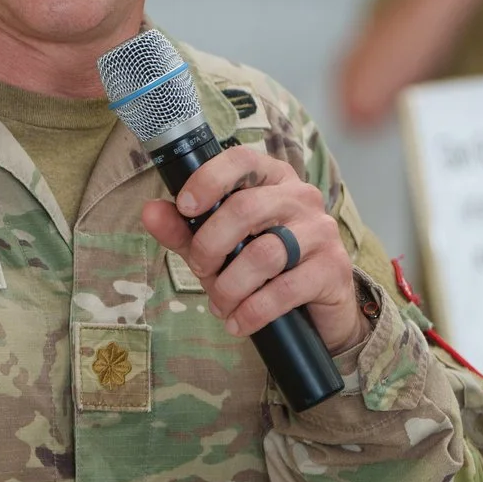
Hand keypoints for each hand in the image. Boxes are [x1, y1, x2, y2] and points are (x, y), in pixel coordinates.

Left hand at [138, 147, 365, 350]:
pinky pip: (285, 289)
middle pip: (246, 208)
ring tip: (220, 304)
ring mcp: (321, 231)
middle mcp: (301, 197)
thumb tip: (149, 212)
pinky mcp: (333, 269)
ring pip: (264, 253)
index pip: (241, 159)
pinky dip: (253, 311)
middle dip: (210, 246)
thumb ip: (184, 229)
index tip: (184, 207)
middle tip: (201, 270)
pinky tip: (238, 322)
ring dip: (230, 286)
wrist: (313, 309)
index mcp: (271, 179)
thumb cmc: (260, 267)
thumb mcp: (216, 246)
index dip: (208, 179)